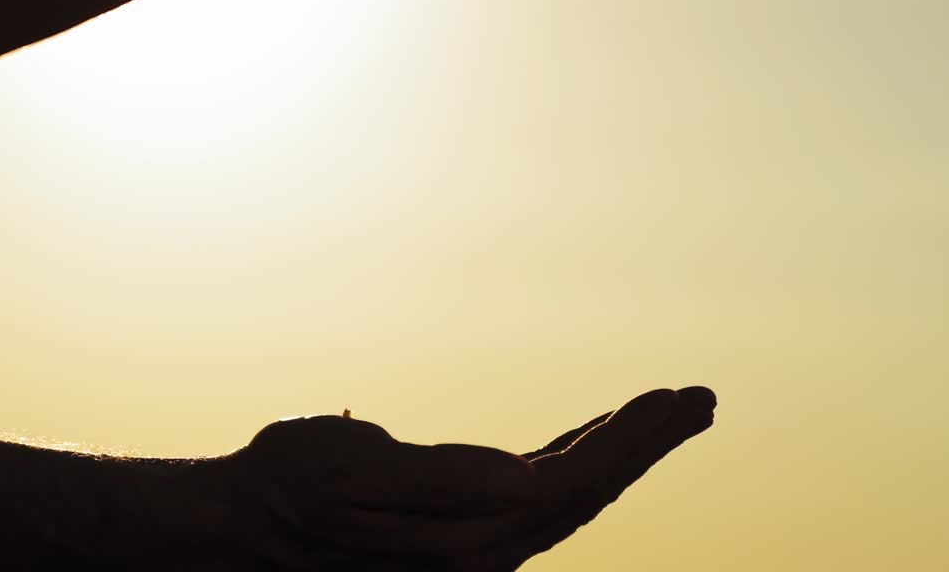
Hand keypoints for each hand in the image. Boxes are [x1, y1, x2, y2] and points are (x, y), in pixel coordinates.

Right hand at [196, 385, 714, 569]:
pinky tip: (597, 432)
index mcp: (469, 539)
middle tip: (702, 398)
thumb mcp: (359, 472)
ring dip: (626, 448)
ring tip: (673, 408)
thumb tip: (532, 486)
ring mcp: (478, 545)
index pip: (578, 486)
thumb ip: (447, 484)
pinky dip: (581, 456)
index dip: (633, 443)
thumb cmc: (294, 486)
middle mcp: (485, 551)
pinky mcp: (465, 528)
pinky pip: (543, 492)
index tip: (679, 399)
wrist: (246, 526)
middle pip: (591, 492)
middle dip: (649, 443)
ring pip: (575, 494)